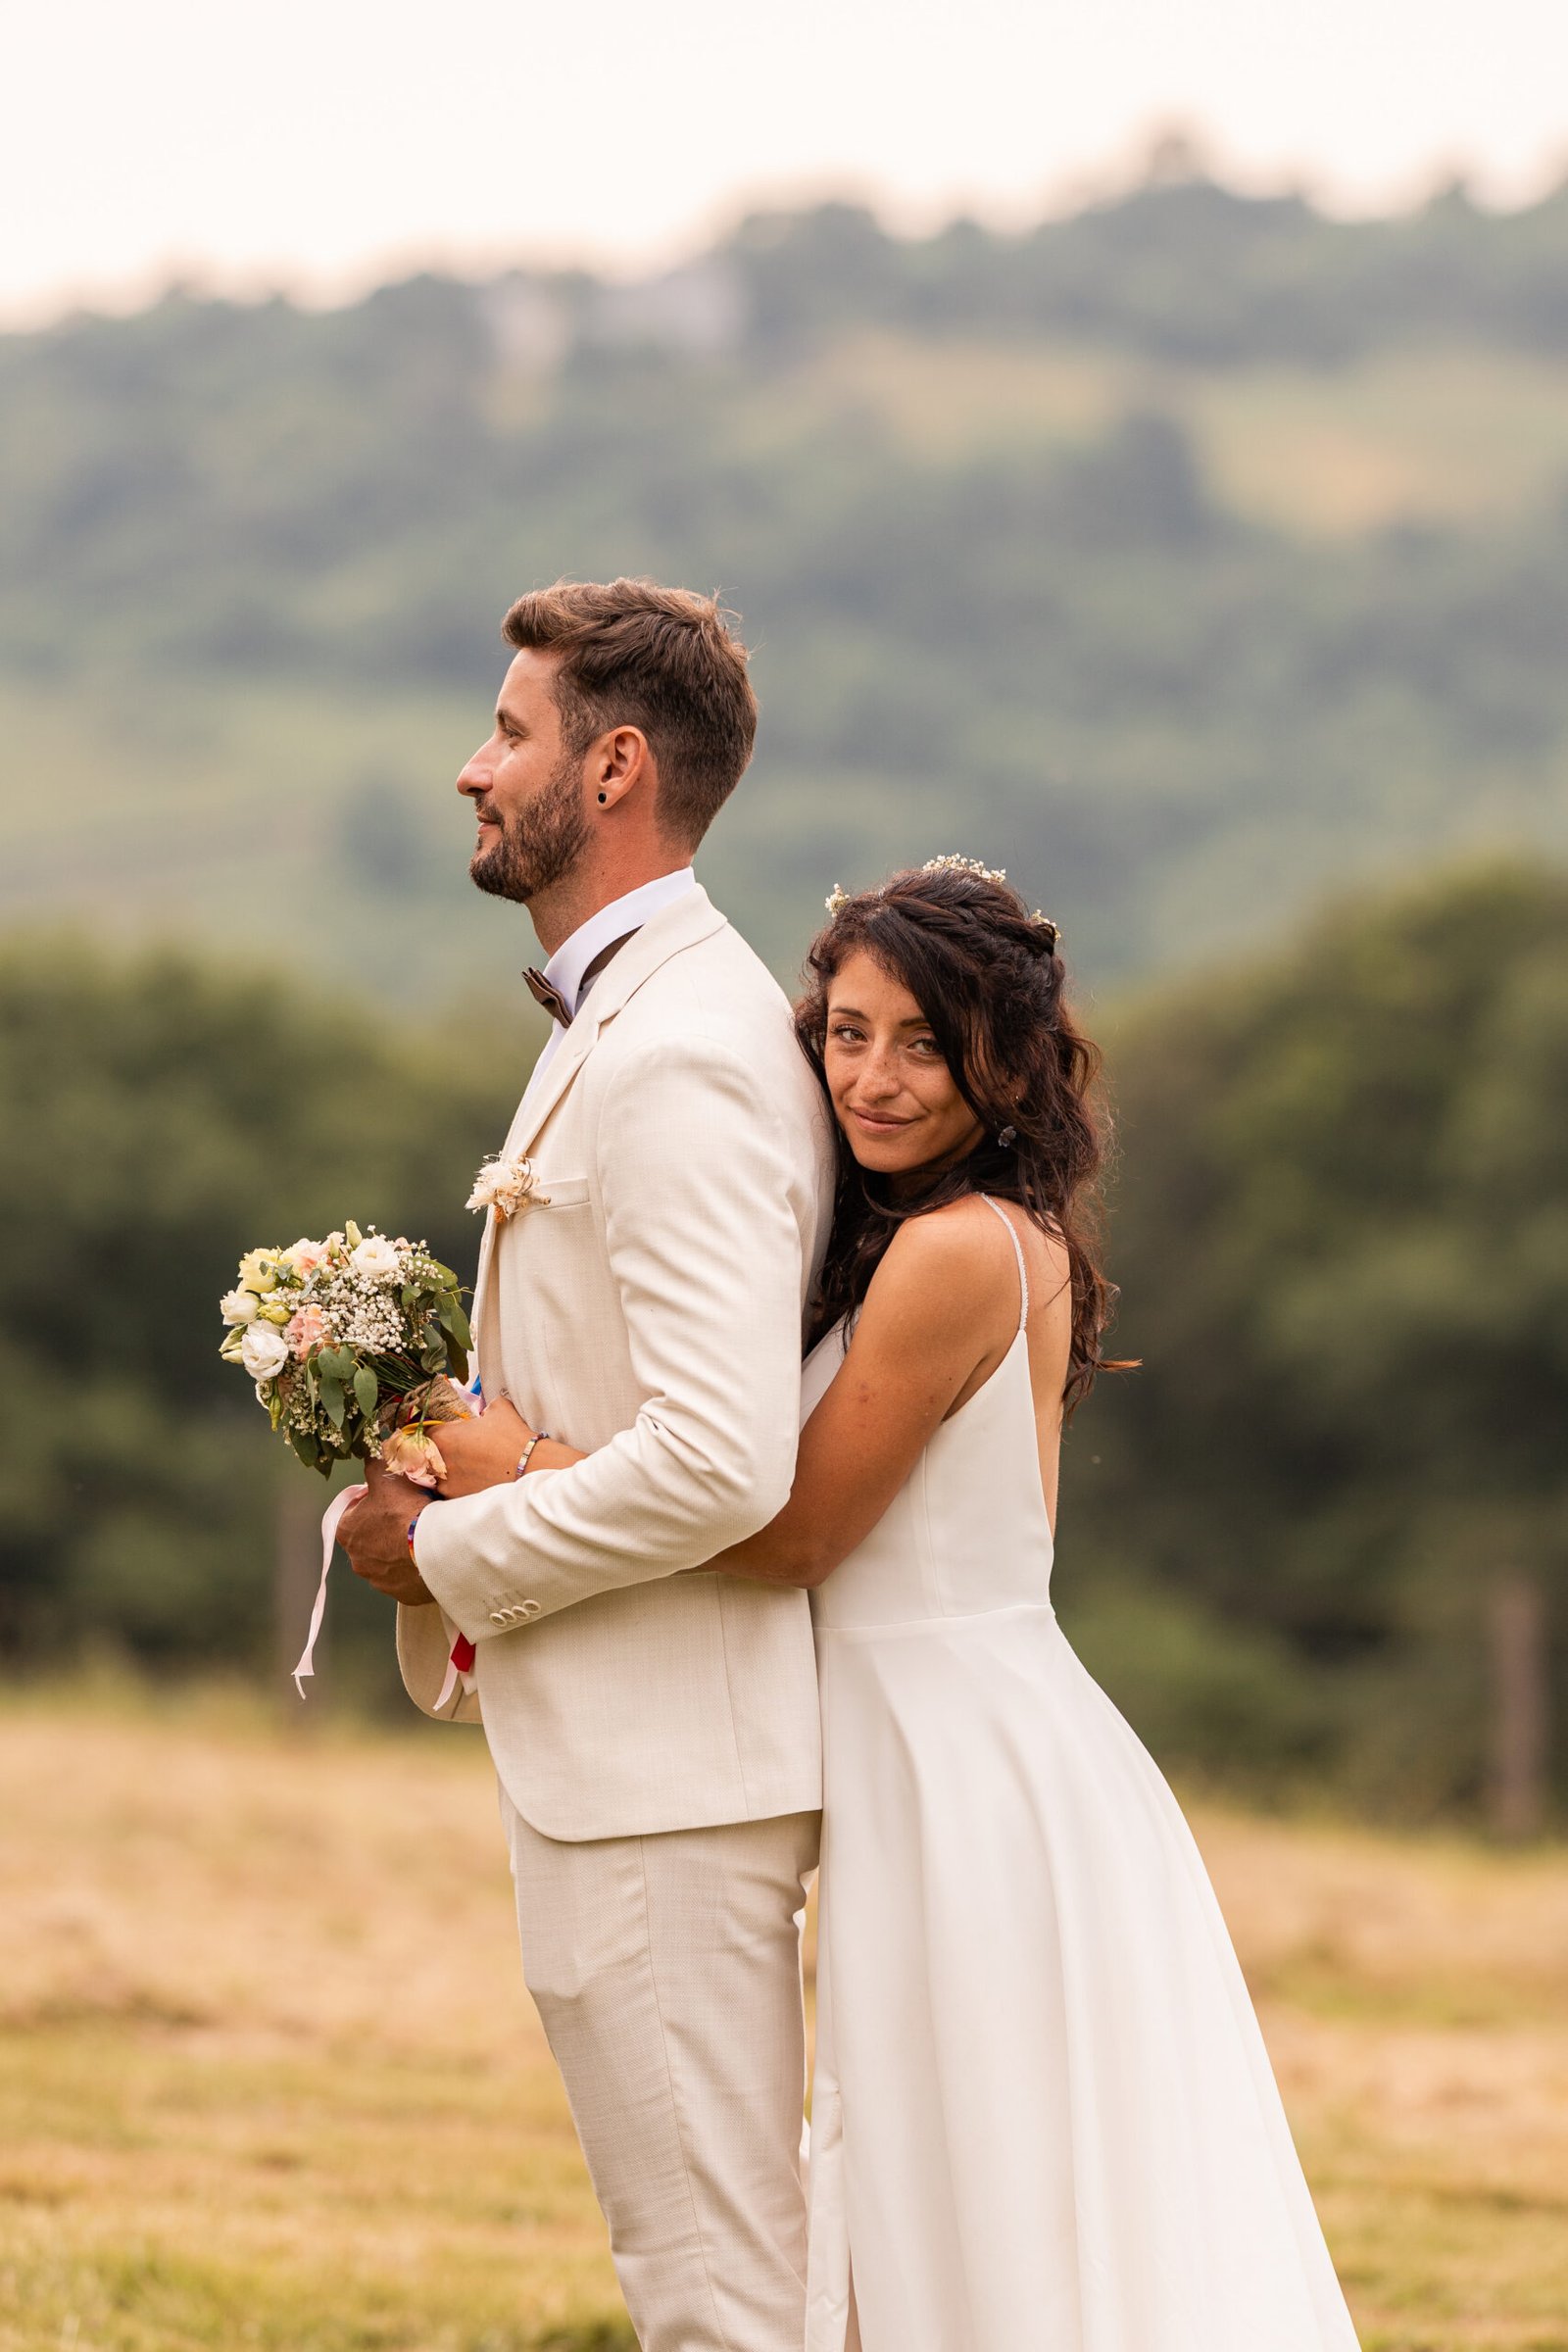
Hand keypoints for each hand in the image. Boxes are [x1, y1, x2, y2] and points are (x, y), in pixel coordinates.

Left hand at [339, 1460, 437, 1603]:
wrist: (435, 1548)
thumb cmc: (405, 1510)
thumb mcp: (387, 1476)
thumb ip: (373, 1463)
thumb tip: (370, 1451)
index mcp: (346, 1531)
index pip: (352, 1511)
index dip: (371, 1500)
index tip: (390, 1496)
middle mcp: (356, 1560)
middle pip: (370, 1537)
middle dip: (385, 1527)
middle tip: (409, 1514)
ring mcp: (378, 1581)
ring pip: (387, 1560)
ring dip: (399, 1550)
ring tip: (422, 1536)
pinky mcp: (400, 1594)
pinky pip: (406, 1578)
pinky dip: (414, 1568)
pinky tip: (428, 1555)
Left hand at [431, 1396, 532, 1497]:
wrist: (529, 1467)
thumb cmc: (512, 1436)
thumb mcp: (499, 1408)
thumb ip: (484, 1406)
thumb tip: (485, 1410)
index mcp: (443, 1436)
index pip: (427, 1432)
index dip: (441, 1431)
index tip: (453, 1433)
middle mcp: (439, 1460)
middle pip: (429, 1455)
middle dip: (441, 1452)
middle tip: (462, 1451)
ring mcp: (446, 1482)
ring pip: (438, 1474)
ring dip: (449, 1470)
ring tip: (471, 1467)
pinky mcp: (456, 1498)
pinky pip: (450, 1489)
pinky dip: (459, 1485)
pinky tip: (475, 1480)